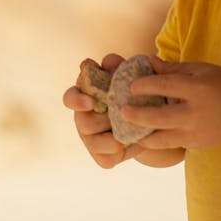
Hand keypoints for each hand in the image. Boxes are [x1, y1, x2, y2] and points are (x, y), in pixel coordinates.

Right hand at [62, 53, 141, 168]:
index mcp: (84, 98)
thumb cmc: (133, 93)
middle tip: (126, 113)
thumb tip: (109, 61)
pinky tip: (138, 139)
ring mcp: (91, 142)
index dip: (77, 101)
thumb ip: (117, 66)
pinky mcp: (103, 159)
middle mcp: (83, 121)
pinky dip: (129, 146)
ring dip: (119, 134)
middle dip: (108, 118)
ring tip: (134, 126)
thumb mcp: (127, 77)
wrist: (150, 121)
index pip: (70, 98)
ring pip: (100, 142)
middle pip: (87, 123)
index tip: (90, 102)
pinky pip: (113, 156)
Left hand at [121, 57, 220, 151]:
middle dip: (136, 115)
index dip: (144, 85)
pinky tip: (145, 136)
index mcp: (197, 88)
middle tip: (122, 111)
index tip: (131, 86)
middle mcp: (196, 112)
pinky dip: (157, 141)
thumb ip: (173, 69)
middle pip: (158, 117)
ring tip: (128, 130)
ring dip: (142, 135)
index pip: (164, 86)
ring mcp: (196, 132)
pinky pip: (171, 144)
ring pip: (161, 139)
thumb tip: (147, 61)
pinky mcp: (197, 144)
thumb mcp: (200, 70)